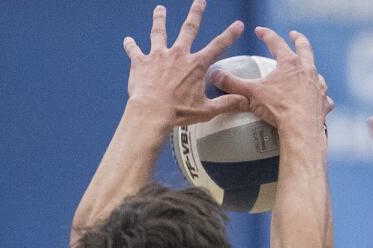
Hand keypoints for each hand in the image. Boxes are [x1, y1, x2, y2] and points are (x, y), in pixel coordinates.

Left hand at [122, 1, 247, 126]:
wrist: (151, 112)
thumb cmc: (178, 112)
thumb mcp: (207, 110)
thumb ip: (227, 103)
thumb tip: (245, 101)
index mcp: (195, 65)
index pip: (218, 46)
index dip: (229, 35)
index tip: (237, 25)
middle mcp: (178, 55)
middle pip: (188, 29)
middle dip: (195, 13)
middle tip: (199, 1)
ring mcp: (158, 56)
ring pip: (159, 32)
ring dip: (160, 19)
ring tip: (160, 9)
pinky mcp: (141, 62)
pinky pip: (134, 50)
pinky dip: (131, 45)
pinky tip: (128, 40)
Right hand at [211, 27, 331, 134]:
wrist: (301, 129)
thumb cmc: (278, 108)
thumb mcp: (251, 93)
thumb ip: (233, 83)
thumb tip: (215, 75)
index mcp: (289, 63)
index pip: (276, 42)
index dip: (266, 35)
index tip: (260, 31)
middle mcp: (307, 70)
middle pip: (304, 48)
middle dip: (298, 39)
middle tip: (294, 35)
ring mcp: (318, 86)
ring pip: (316, 72)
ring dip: (310, 69)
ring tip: (306, 70)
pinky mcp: (324, 102)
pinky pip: (323, 96)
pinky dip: (319, 96)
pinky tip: (317, 99)